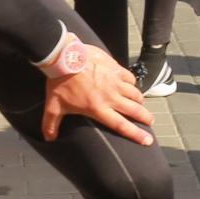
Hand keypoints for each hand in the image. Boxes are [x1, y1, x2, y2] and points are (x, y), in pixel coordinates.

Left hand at [41, 45, 156, 144]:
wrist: (64, 57)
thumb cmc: (59, 83)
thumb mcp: (53, 107)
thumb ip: (51, 124)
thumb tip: (49, 139)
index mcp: (99, 109)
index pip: (121, 125)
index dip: (136, 134)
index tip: (147, 140)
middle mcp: (111, 97)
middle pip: (135, 110)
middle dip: (145, 118)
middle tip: (150, 122)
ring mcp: (115, 81)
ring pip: (135, 94)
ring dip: (139, 101)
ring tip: (140, 103)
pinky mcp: (115, 68)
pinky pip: (130, 78)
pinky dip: (132, 83)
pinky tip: (130, 85)